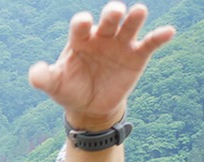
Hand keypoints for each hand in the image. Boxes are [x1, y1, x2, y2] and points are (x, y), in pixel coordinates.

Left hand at [29, 3, 173, 128]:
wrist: (90, 107)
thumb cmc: (70, 90)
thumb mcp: (54, 86)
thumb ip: (43, 78)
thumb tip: (35, 72)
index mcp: (80, 39)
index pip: (80, 26)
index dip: (82, 23)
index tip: (82, 24)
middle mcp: (102, 37)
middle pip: (108, 19)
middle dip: (111, 14)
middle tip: (114, 13)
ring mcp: (120, 44)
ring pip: (129, 26)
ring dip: (134, 18)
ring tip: (138, 12)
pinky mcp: (137, 55)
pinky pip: (149, 43)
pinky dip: (159, 36)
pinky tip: (168, 31)